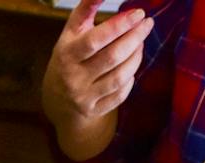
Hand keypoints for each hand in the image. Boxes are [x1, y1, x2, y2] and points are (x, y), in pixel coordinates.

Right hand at [43, 0, 152, 153]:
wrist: (57, 99)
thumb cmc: (70, 56)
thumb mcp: (71, 32)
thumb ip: (86, 9)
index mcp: (66, 54)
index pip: (95, 40)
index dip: (119, 25)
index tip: (138, 13)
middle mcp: (73, 78)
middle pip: (112, 57)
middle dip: (135, 37)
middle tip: (147, 24)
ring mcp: (84, 96)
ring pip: (120, 76)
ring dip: (136, 56)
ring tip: (140, 43)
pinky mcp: (94, 110)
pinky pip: (121, 94)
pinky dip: (131, 78)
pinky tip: (131, 67)